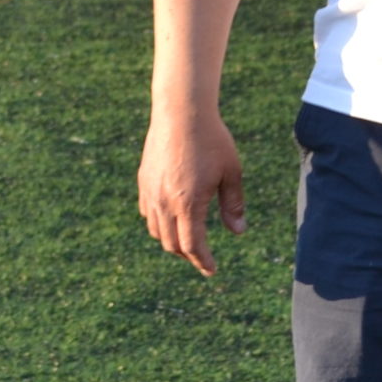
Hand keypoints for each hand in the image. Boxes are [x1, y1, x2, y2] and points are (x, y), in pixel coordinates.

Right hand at [139, 110, 245, 275]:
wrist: (181, 111)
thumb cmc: (212, 140)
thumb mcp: (231, 173)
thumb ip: (233, 205)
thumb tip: (238, 232)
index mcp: (187, 204)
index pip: (192, 246)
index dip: (202, 261)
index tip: (211, 270)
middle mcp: (164, 202)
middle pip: (171, 243)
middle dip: (188, 254)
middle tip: (202, 257)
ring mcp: (150, 191)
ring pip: (156, 230)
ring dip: (171, 241)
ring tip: (187, 240)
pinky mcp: (143, 180)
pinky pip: (147, 212)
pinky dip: (158, 223)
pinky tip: (171, 218)